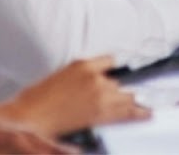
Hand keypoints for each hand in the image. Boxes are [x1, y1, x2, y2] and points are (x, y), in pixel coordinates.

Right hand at [0, 56, 148, 137]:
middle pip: (122, 81)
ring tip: (149, 104)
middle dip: (127, 86)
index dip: (118, 67)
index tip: (131, 67)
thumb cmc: (41, 96)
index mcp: (85, 66)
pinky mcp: (98, 116)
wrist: (30, 118)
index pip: (112, 60)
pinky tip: (148, 114)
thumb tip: (106, 70)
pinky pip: (125, 113)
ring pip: (127, 96)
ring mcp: (99, 98)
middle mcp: (96, 80)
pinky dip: (138, 113)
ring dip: (135, 100)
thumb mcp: (65, 72)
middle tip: (143, 90)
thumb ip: (87, 70)